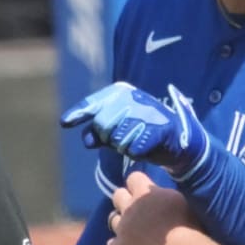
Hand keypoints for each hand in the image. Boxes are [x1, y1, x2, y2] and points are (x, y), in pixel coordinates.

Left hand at [60, 82, 209, 178]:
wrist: (179, 142)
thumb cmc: (144, 134)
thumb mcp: (119, 130)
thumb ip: (99, 132)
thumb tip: (86, 140)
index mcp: (123, 92)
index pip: (95, 102)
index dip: (79, 113)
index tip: (65, 122)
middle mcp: (134, 97)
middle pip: (102, 123)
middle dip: (107, 137)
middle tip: (121, 139)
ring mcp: (148, 112)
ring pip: (117, 138)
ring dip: (123, 146)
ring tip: (135, 141)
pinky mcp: (160, 129)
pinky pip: (133, 148)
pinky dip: (135, 152)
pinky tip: (144, 147)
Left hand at [106, 171, 200, 244]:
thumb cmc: (188, 227)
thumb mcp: (178, 201)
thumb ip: (163, 195)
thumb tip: (158, 194)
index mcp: (146, 192)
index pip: (133, 178)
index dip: (139, 184)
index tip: (146, 192)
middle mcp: (130, 207)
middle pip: (117, 195)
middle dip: (126, 201)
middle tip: (139, 212)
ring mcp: (122, 228)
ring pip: (113, 220)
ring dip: (123, 224)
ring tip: (136, 233)